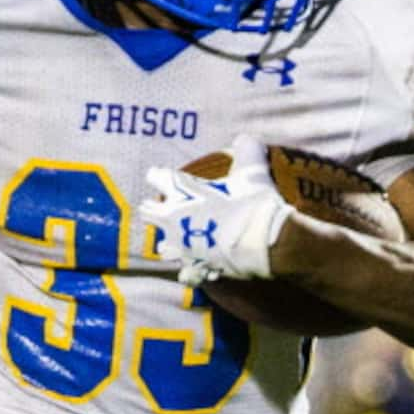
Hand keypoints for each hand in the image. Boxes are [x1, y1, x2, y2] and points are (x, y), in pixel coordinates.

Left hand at [142, 135, 293, 286]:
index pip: (157, 177)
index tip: (159, 175)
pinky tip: (196, 269)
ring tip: (175, 242)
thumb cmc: (253, 202)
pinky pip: (186, 273)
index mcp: (180, 191)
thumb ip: (246, 151)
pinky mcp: (195, 268)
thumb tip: (246, 140)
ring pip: (164, 247)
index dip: (159, 175)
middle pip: (149, 212)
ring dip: (169, 243)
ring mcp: (182, 246)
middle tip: (154, 207)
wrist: (263, 242)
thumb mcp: (252, 170)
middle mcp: (173, 219)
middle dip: (153, 209)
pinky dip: (192, 271)